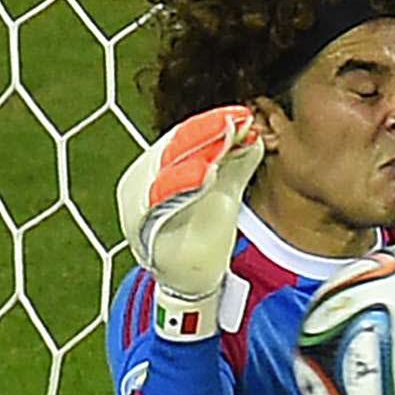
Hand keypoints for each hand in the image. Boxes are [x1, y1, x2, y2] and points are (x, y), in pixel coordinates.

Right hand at [127, 106, 263, 327]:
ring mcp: (141, 204)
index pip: (186, 137)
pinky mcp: (145, 228)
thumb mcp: (221, 192)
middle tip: (235, 119)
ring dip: (194, 152)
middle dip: (206, 131)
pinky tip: (204, 173)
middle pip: (175, 147)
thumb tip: (253, 133)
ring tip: (221, 136)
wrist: (186, 281)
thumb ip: (233, 164)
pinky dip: (181, 184)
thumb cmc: (199, 229)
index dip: (213, 124)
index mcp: (159, 167)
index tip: (241, 114)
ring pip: (166, 169)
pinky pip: (161, 201)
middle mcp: (144, 180)